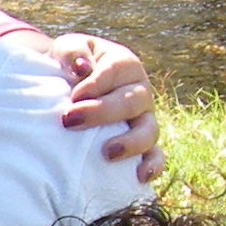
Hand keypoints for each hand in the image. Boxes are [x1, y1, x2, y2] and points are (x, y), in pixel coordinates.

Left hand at [48, 31, 164, 176]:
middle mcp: (140, 91)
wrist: (71, 84)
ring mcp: (144, 118)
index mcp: (124, 64)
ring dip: (131, 142)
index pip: (115, 71)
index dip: (95, 84)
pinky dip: (153, 165)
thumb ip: (73, 53)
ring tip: (107, 153)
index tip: (73, 97)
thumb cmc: (71, 65)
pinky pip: (156, 155)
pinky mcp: (144, 143)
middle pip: (131, 101)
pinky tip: (140, 177)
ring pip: (149, 130)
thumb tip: (81, 68)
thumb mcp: (69, 48)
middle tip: (70, 121)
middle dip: (102, 112)